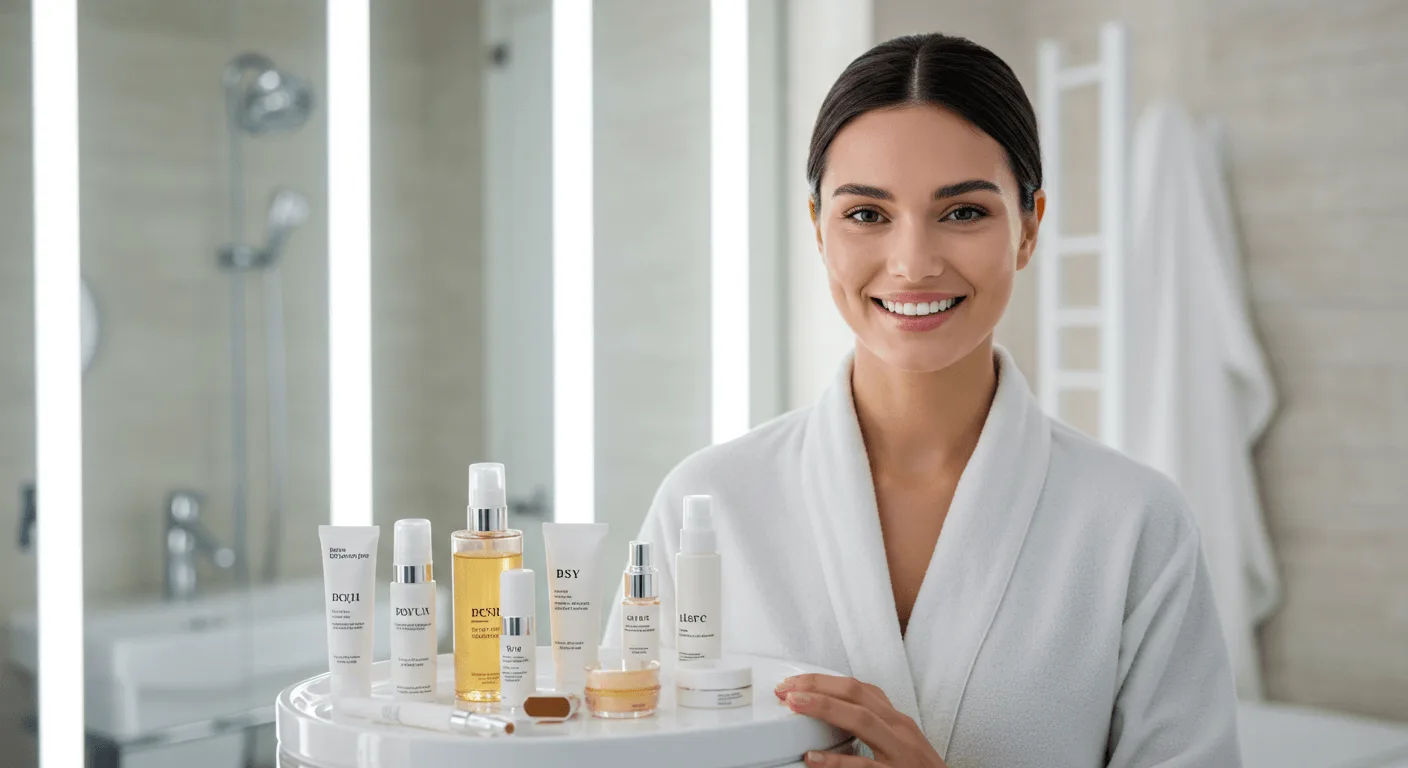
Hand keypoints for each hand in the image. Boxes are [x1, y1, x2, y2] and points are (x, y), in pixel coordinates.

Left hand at [775, 674, 948, 767]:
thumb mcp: (899, 743)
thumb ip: (872, 728)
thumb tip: (830, 718)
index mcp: (897, 721)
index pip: (860, 689)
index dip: (825, 681)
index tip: (796, 683)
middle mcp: (900, 730)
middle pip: (857, 695)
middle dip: (819, 686)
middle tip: (786, 688)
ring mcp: (900, 753)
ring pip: (862, 720)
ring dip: (825, 708)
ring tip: (794, 705)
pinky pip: (864, 767)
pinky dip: (836, 762)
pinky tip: (812, 759)